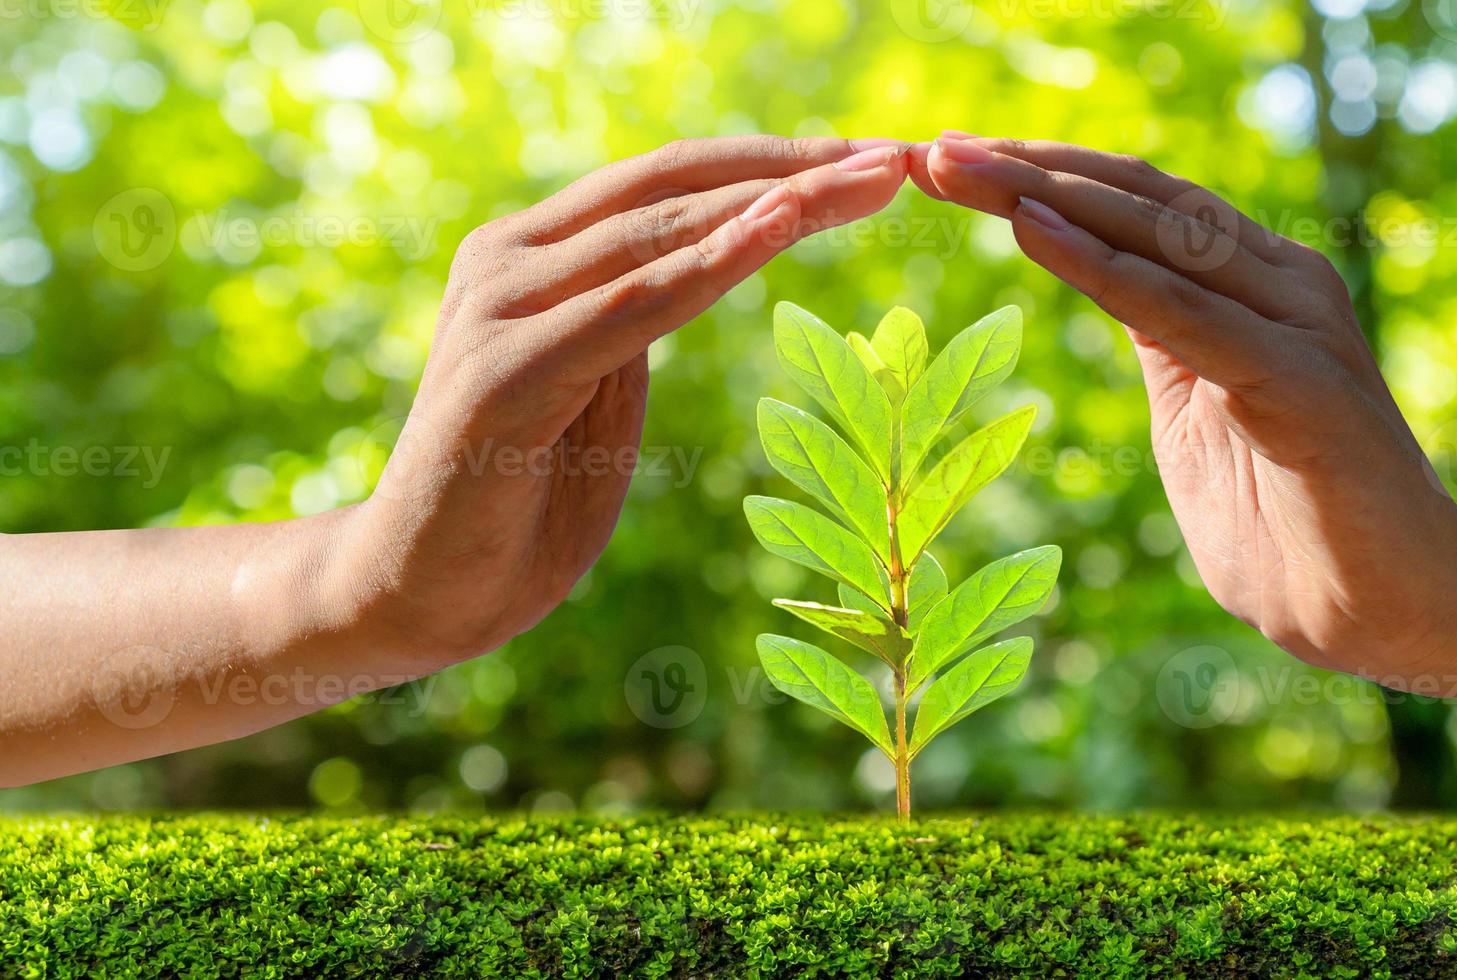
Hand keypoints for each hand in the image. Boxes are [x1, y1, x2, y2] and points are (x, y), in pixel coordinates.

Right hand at [338, 136, 910, 665]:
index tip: (873, 161)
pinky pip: (631, 306)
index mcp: (533, 255)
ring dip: (776, 200)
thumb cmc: (519, 500)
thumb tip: (707, 263)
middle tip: (901, 158)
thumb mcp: (598, 391)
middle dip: (797, 167)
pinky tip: (782, 226)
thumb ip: (634, 321)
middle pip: (675, 188)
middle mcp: (508, 259)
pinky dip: (712, 264)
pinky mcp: (502, 374)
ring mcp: (498, 309)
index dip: (775, 163)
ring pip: (660, 233)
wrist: (416, 594)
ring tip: (868, 177)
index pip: (670, 185)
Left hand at [911, 136, 1456, 681]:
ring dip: (1047, 196)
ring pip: (1153, 235)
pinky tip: (1030, 230)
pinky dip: (1100, 268)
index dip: (1043, 176)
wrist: (1396, 610)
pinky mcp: (1300, 383)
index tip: (950, 164)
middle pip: (1136, 200)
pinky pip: (1179, 311)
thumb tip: (1108, 287)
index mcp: (1253, 287)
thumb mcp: (1197, 416)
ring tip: (960, 169)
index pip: (1137, 205)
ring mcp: (1295, 324)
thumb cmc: (1291, 522)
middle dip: (1026, 170)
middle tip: (932, 149)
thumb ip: (1163, 343)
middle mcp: (1278, 282)